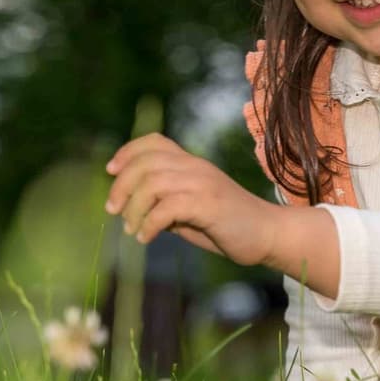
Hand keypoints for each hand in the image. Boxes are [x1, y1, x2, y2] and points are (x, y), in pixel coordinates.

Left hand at [104, 134, 277, 266]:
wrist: (268, 234)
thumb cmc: (227, 225)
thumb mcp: (190, 209)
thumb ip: (165, 202)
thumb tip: (129, 208)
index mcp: (192, 164)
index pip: (154, 142)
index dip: (127, 152)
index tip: (111, 171)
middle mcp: (196, 168)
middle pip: (145, 163)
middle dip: (121, 186)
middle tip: (113, 211)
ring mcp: (204, 184)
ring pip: (152, 184)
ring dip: (134, 209)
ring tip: (132, 230)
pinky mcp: (209, 205)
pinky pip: (167, 208)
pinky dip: (149, 224)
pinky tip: (146, 238)